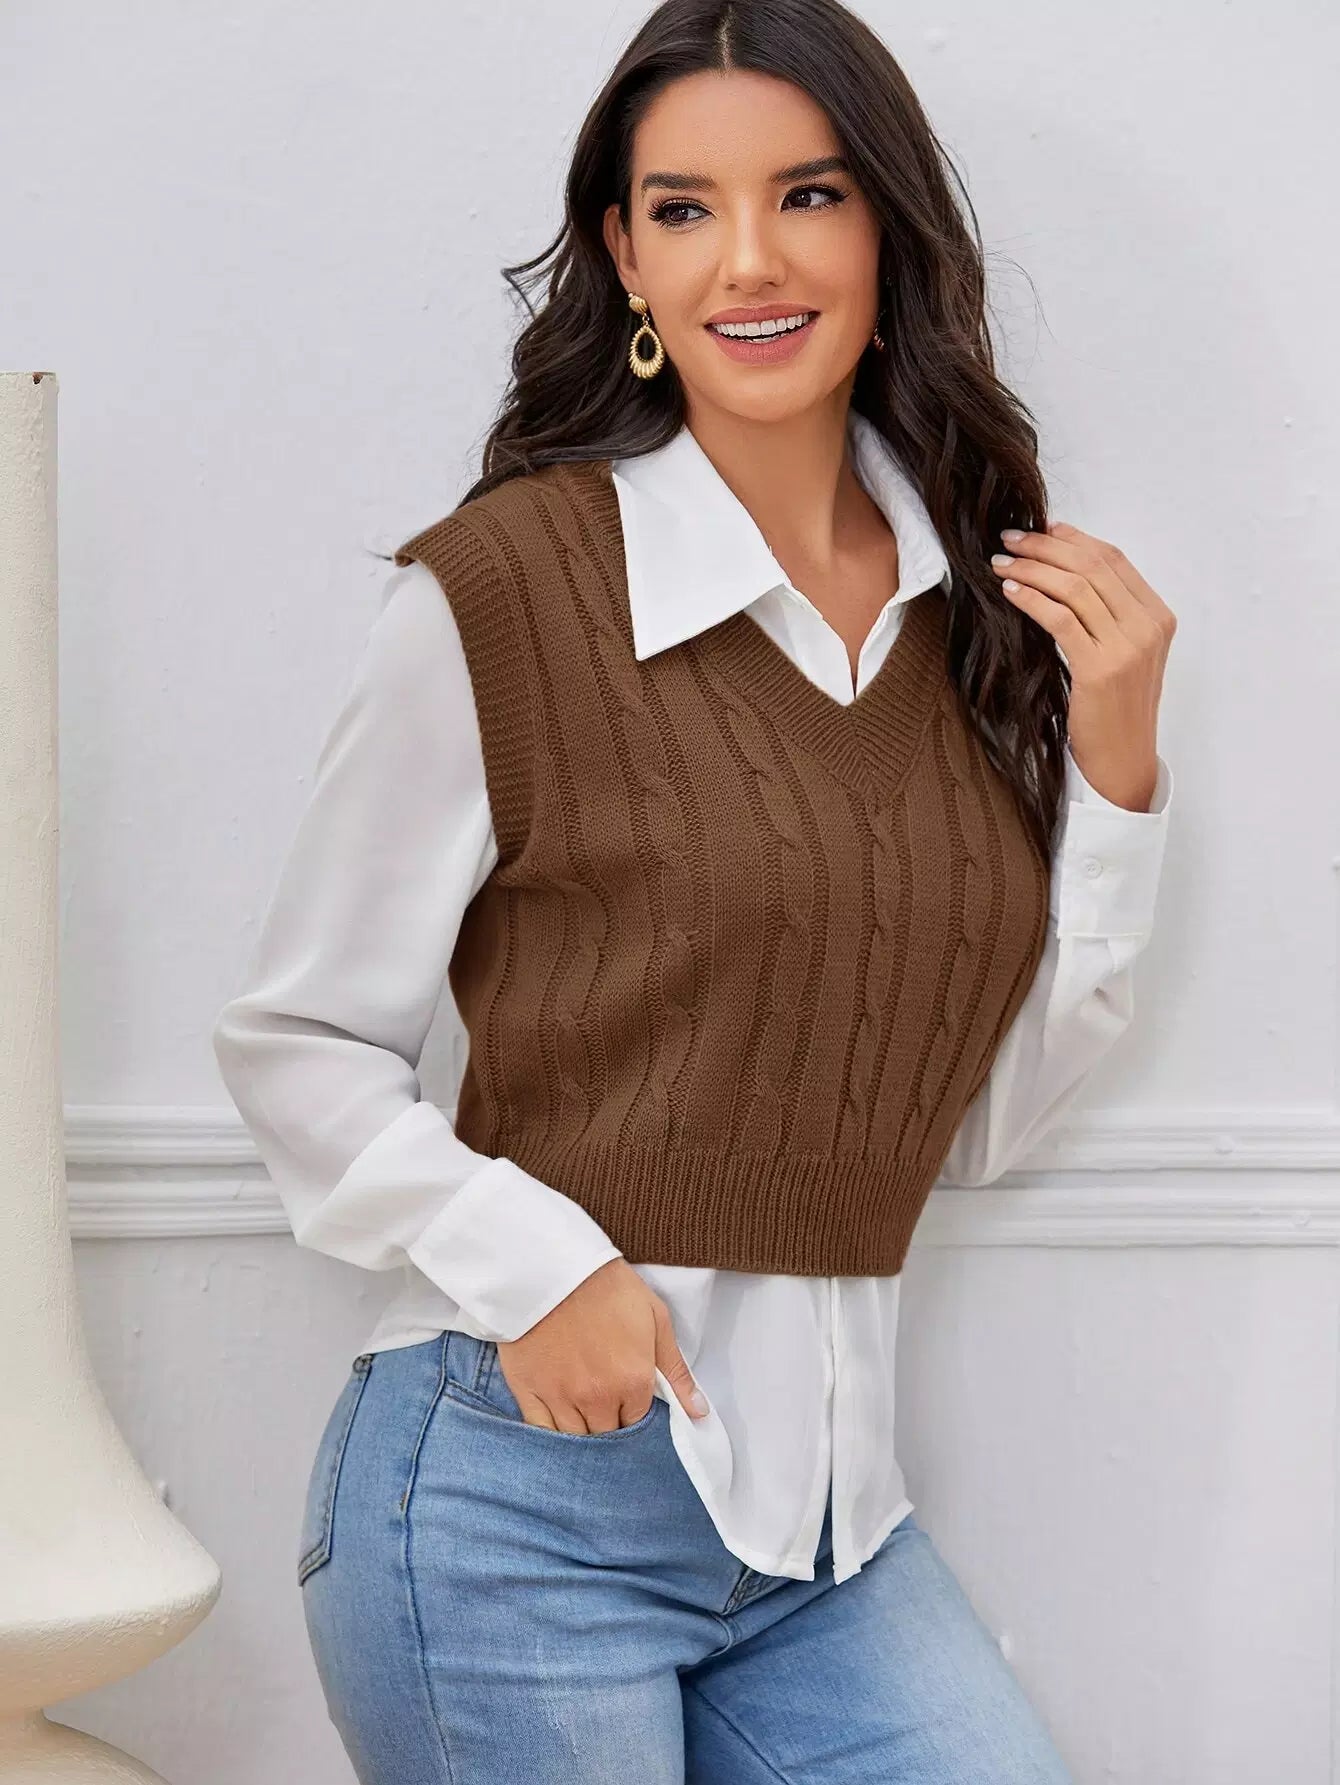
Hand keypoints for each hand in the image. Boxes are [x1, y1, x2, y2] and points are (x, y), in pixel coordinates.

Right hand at [495, 1256, 709, 1432]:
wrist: (554, 1265)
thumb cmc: (606, 1287)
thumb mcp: (655, 1320)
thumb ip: (677, 1372)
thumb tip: (699, 1411)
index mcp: (632, 1381)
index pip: (638, 1424)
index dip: (634, 1414)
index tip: (628, 1402)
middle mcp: (597, 1398)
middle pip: (608, 1437)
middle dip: (610, 1426)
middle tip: (605, 1405)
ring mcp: (560, 1397)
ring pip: (575, 1440)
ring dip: (583, 1434)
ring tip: (583, 1413)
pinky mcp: (529, 1390)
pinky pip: (541, 1432)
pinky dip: (550, 1435)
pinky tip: (557, 1421)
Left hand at [989, 521, 1176, 811]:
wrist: (1123, 761)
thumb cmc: (1116, 710)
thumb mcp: (1124, 655)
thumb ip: (1108, 616)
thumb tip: (1067, 573)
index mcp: (1158, 617)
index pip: (1114, 560)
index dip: (1075, 538)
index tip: (1043, 528)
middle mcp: (1148, 626)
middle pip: (1092, 566)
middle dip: (1046, 546)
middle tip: (1010, 537)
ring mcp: (1128, 647)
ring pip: (1074, 587)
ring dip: (1031, 568)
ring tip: (1001, 562)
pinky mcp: (1100, 668)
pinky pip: (1059, 618)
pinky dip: (1031, 599)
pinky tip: (1010, 591)